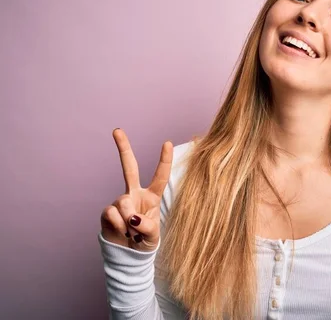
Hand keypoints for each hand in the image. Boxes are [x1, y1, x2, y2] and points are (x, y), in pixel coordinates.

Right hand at [100, 128, 172, 251]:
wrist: (127, 256)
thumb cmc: (145, 241)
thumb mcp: (153, 236)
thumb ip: (146, 226)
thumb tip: (131, 217)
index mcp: (152, 197)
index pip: (160, 176)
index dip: (164, 160)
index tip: (167, 142)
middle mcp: (135, 194)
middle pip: (128, 168)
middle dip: (123, 148)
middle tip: (116, 130)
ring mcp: (120, 202)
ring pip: (123, 202)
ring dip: (128, 220)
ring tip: (132, 232)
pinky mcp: (106, 212)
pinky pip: (112, 214)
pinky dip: (118, 226)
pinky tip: (121, 233)